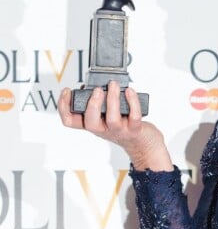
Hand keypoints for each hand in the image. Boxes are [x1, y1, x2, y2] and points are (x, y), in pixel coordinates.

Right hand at [58, 82, 172, 169]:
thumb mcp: (105, 114)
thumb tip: (94, 85)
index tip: (67, 91)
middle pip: (90, 123)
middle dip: (92, 105)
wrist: (143, 143)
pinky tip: (130, 91)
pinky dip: (132, 103)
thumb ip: (99, 102)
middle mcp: (103, 129)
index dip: (63, 107)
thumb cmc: (124, 124)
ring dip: (112, 100)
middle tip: (97, 90)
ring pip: (112, 119)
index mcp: (93, 123)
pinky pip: (134, 117)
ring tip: (113, 85)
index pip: (70, 121)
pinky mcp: (135, 130)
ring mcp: (119, 131)